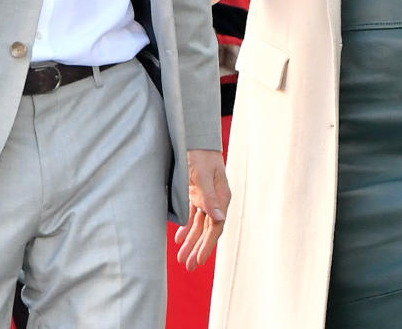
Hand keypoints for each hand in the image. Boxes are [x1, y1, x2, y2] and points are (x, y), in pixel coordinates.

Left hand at [175, 148, 230, 270]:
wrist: (194, 135)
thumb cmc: (199, 153)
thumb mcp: (202, 174)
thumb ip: (208, 196)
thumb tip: (218, 219)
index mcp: (221, 196)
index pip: (215, 227)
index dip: (207, 245)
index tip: (198, 261)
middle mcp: (216, 198)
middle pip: (208, 229)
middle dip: (198, 248)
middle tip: (188, 266)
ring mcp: (207, 195)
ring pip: (200, 224)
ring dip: (191, 240)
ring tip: (182, 257)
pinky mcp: (197, 191)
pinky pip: (194, 214)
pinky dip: (187, 226)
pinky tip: (180, 237)